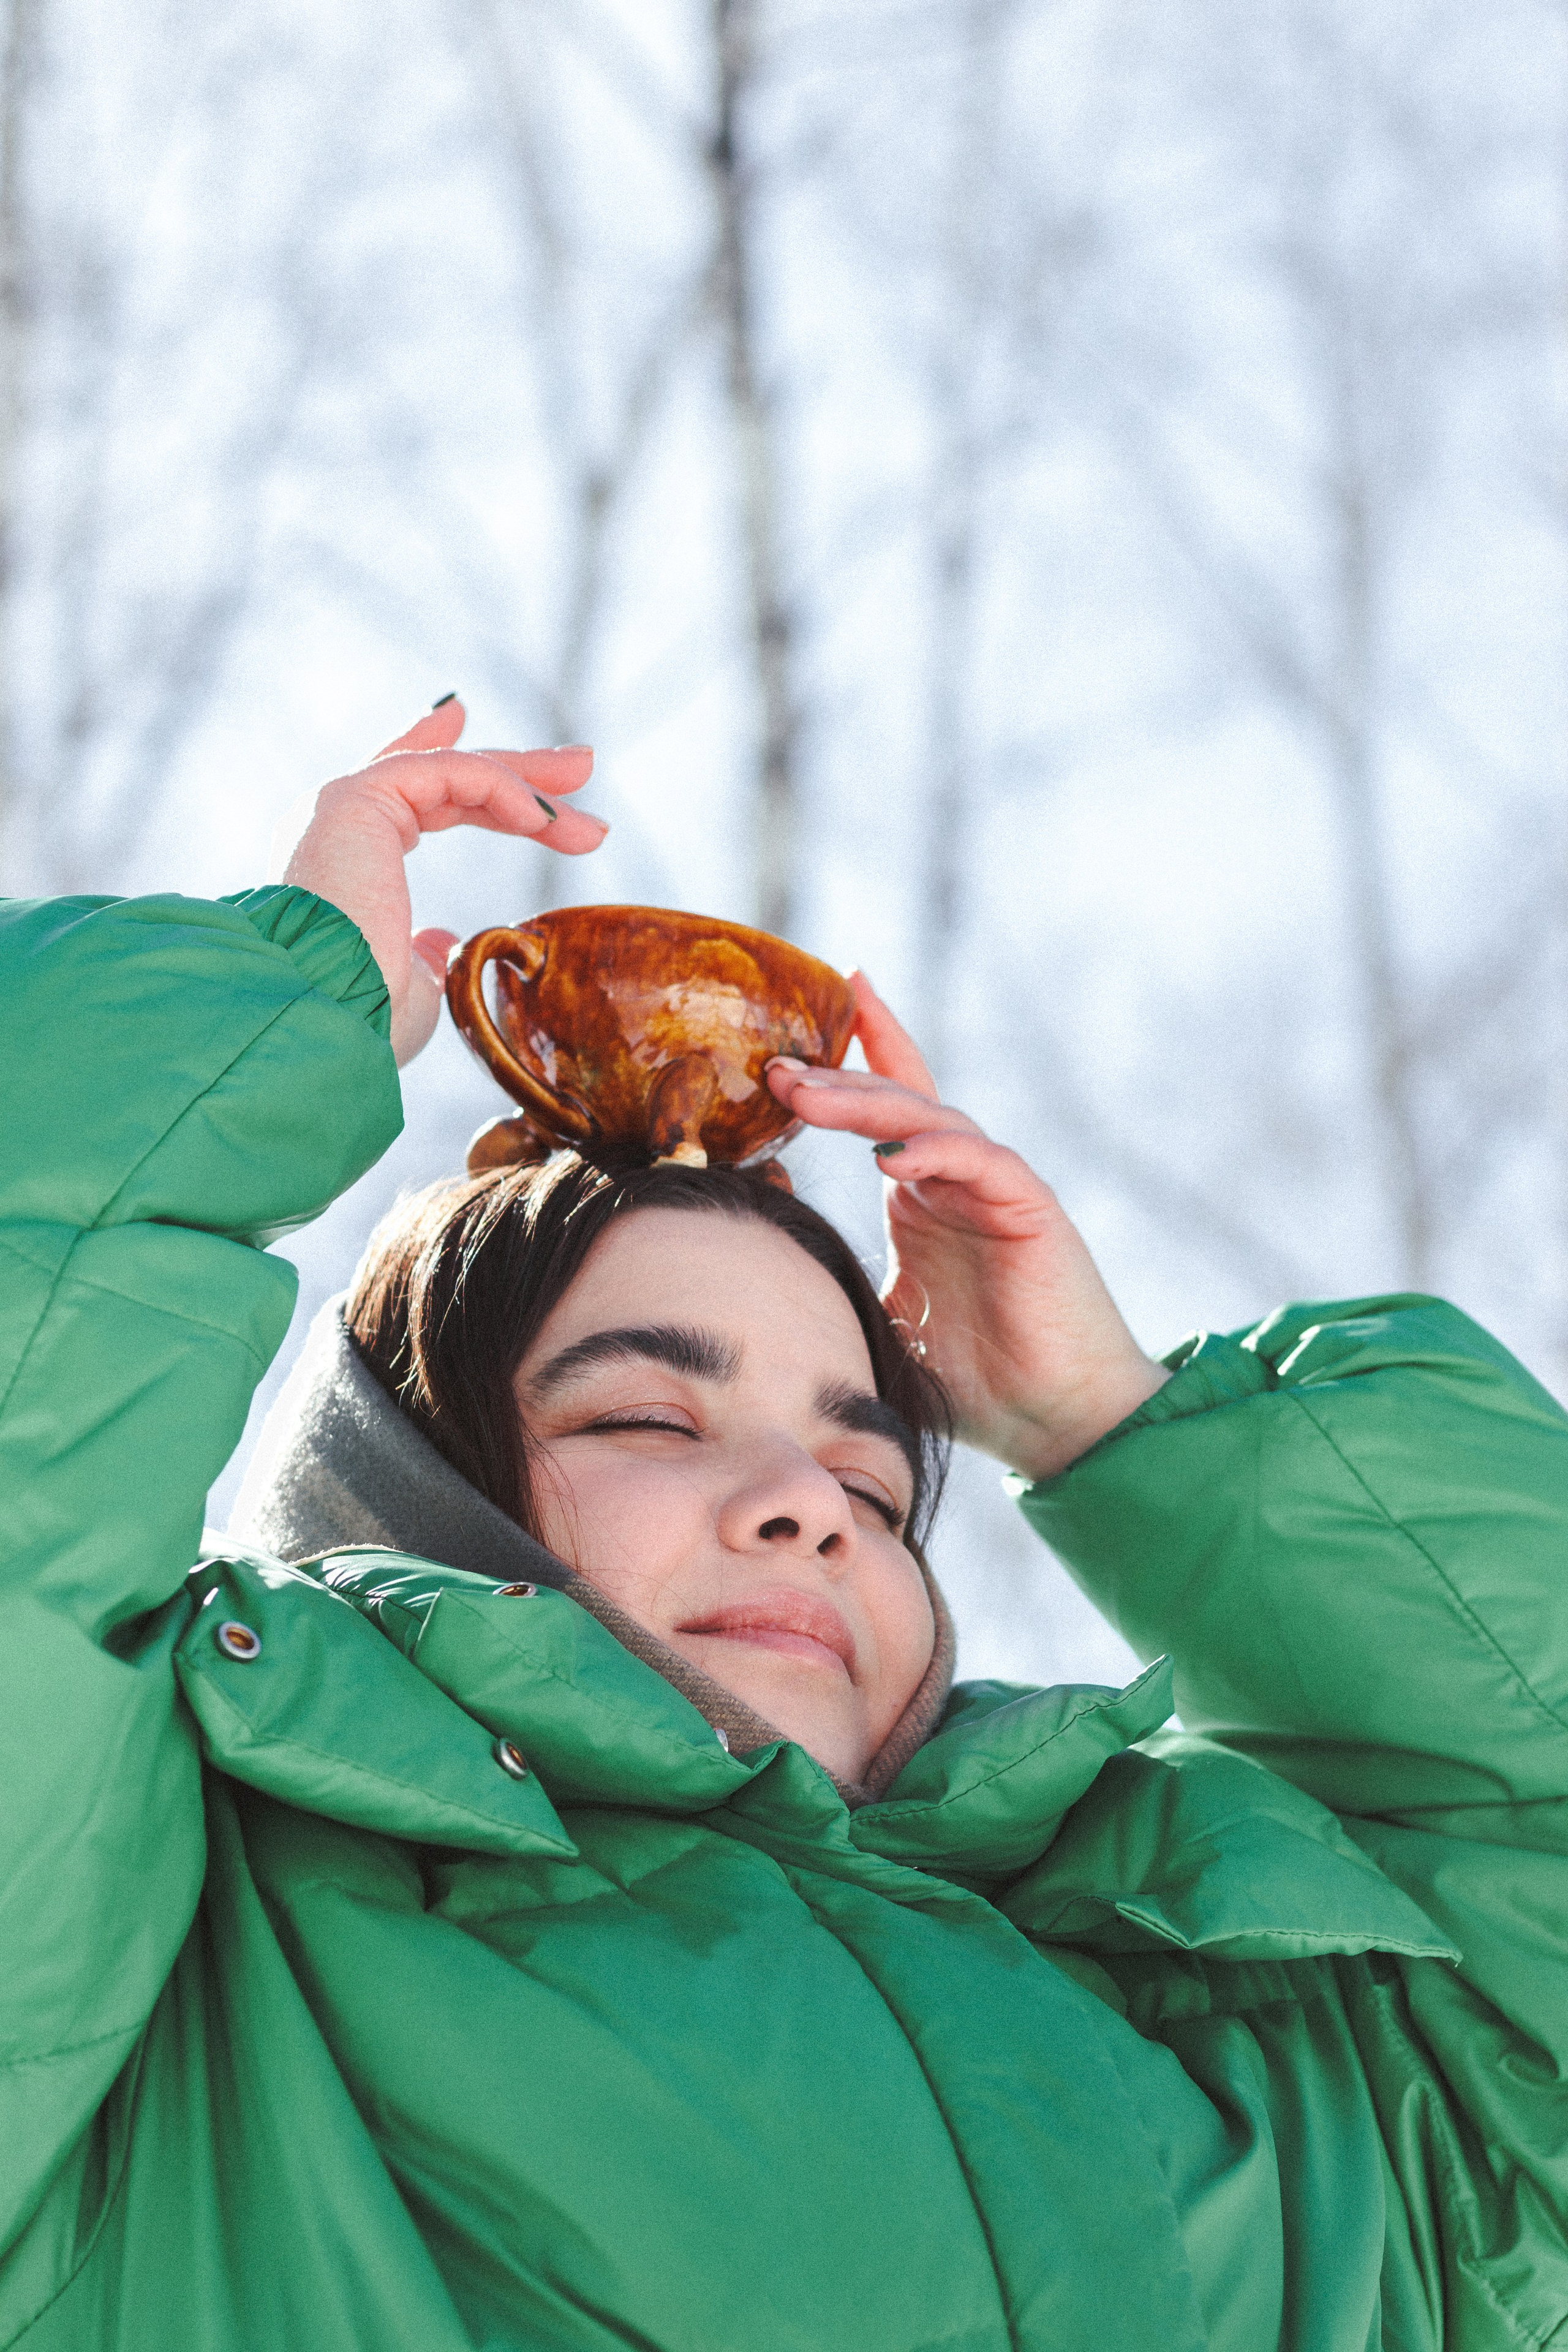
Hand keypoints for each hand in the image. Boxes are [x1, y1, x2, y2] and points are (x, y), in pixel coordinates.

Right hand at [271, 699, 605, 1064]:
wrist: (323, 1017)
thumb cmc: (363, 1018)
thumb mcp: (411, 983)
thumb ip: (425, 953)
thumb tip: (440, 938)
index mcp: (346, 861)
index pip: (404, 794)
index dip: (447, 761)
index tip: (466, 717)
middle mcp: (338, 825)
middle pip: (440, 775)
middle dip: (515, 772)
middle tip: (581, 769)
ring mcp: (342, 806)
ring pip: (451, 770)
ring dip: (527, 782)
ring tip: (588, 808)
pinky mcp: (356, 799)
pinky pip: (448, 773)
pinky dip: (501, 788)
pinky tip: (543, 819)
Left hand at [766, 975, 1167, 1481]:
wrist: (1054, 1416)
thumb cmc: (972, 1376)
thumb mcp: (879, 1320)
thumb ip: (836, 1280)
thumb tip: (762, 1263)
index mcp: (919, 1196)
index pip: (885, 1106)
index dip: (848, 1061)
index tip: (789, 1037)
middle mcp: (953, 1180)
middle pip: (893, 1101)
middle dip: (833, 1080)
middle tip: (776, 1069)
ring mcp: (992, 1188)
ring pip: (929, 1117)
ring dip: (867, 1103)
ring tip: (808, 1097)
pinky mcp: (1030, 1208)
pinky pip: (982, 1160)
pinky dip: (936, 1149)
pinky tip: (888, 1156)